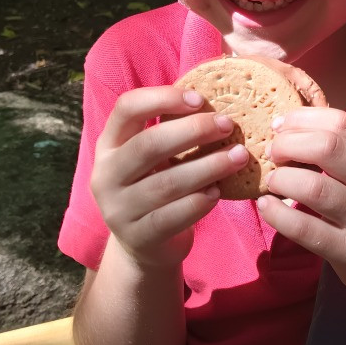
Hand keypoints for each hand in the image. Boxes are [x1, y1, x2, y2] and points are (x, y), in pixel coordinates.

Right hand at [90, 86, 248, 270]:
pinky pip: (173, 216)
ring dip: (208, 166)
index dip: (163, 98)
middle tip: (228, 125)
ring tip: (239, 156)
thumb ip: (172, 131)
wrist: (143, 246)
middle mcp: (106, 174)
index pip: (127, 108)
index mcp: (109, 144)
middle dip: (193, 131)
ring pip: (166, 183)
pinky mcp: (138, 237)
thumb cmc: (156, 186)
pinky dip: (199, 201)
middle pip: (149, 144)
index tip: (199, 98)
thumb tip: (217, 100)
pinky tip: (218, 192)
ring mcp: (118, 209)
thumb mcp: (154, 158)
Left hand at [257, 108, 345, 295]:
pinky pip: (305, 228)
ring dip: (282, 179)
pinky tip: (266, 207)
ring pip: (314, 187)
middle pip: (327, 147)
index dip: (303, 119)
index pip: (342, 123)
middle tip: (273, 153)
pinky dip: (277, 214)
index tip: (279, 125)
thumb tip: (289, 127)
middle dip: (289, 144)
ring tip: (272, 182)